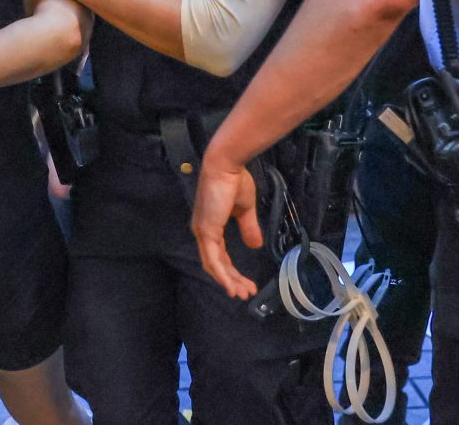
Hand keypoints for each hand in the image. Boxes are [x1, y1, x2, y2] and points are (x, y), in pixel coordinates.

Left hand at [191, 151, 262, 299]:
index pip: (219, 255)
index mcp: (210, 225)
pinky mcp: (206, 230)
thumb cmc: (235, 181)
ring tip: (243, 293)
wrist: (227, 165)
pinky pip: (213, 259)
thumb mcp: (245, 209)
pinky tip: (232, 286)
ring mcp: (202, 231)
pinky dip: (223, 275)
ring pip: (214, 265)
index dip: (231, 270)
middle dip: (232, 280)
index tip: (246, 282)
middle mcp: (202, 231)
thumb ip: (248, 228)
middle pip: (216, 264)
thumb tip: (256, 246)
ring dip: (228, 281)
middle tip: (246, 292)